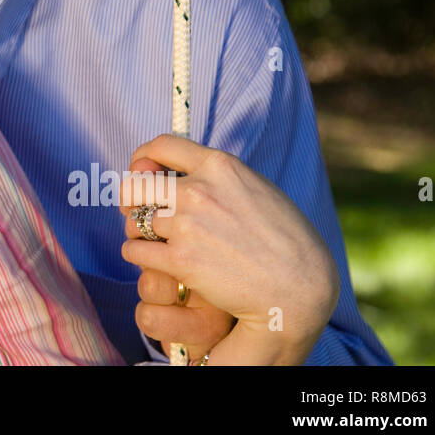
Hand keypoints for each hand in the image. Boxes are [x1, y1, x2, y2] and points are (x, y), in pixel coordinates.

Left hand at [119, 134, 338, 364]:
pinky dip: (138, 256)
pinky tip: (153, 262)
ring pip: (134, 222)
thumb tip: (189, 171)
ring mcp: (187, 224)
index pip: (162, 145)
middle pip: (136, 185)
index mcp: (220, 166)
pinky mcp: (180, 259)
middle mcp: (198, 189)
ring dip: (139, 233)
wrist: (300, 289)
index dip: (144, 157)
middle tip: (142, 214)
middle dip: (134, 199)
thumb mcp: (257, 190)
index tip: (141, 170)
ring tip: (153, 243)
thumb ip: (221, 178)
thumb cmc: (286, 242)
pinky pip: (134, 250)